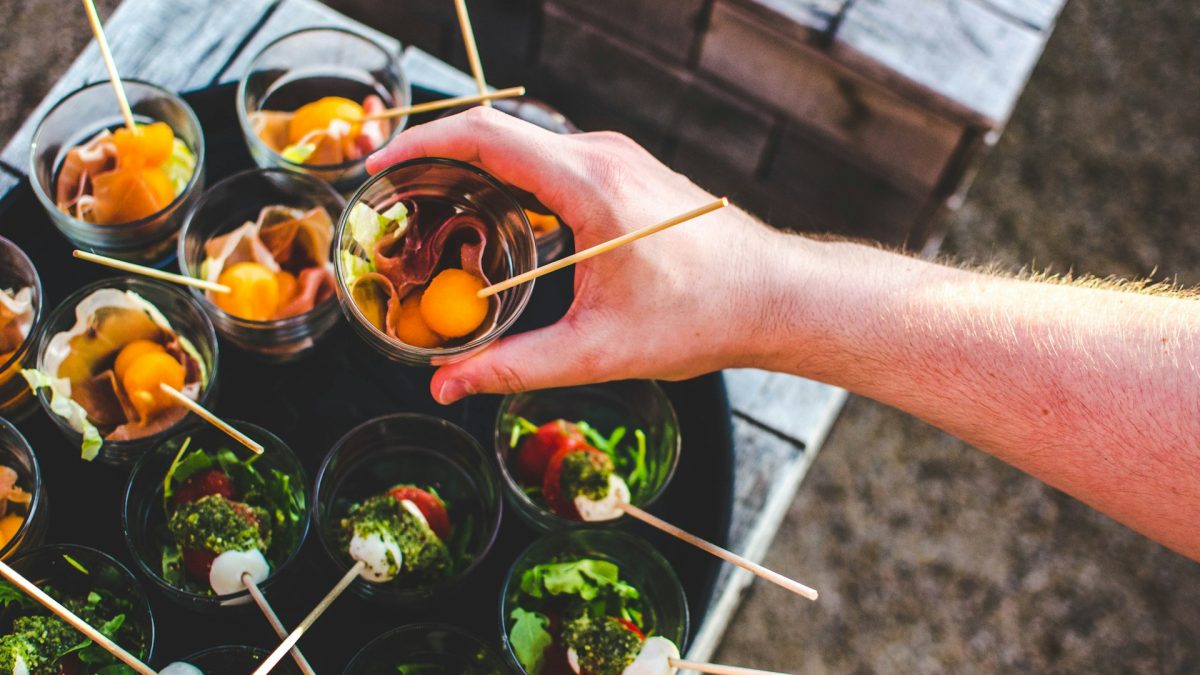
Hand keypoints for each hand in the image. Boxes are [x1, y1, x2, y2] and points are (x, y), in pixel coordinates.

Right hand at [367, 107, 784, 403]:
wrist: (773, 296)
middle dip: (436, 165)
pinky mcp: (625, 170)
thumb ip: (514, 366)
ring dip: (474, 175)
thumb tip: (446, 385)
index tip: (379, 168)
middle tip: (395, 208)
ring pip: (524, 149)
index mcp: (589, 184)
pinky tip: (496, 226)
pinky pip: (551, 162)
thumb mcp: (598, 351)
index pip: (485, 136)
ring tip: (434, 219)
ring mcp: (616, 157)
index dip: (421, 145)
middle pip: (496, 136)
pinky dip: (510, 183)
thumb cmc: (702, 317)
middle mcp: (601, 154)